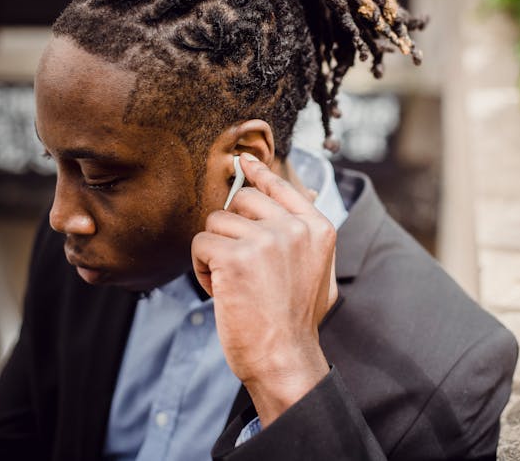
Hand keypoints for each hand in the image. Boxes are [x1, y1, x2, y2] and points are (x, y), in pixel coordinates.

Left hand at [191, 153, 337, 424]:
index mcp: (317, 228)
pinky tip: (221, 291)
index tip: (243, 162)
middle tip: (240, 264)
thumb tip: (304, 193)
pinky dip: (201, 268)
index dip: (258, 174)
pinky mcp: (235, 256)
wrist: (284, 356)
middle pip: (242, 200)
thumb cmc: (296, 318)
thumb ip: (307, 234)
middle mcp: (294, 227)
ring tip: (233, 283)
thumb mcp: (319, 270)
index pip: (281, 187)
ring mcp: (266, 239)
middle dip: (231, 229)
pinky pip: (200, 244)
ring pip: (216, 223)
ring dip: (215, 252)